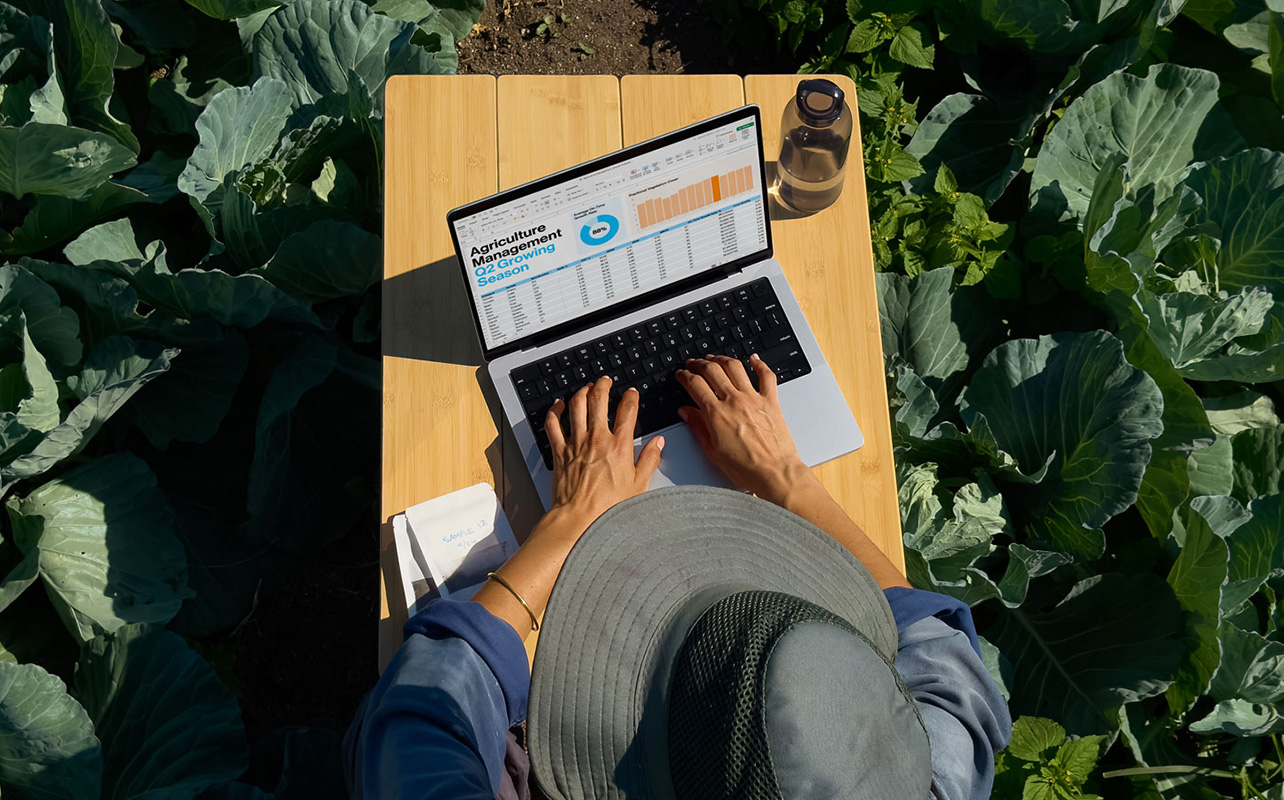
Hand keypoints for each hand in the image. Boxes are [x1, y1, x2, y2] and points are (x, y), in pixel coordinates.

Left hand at [546, 376, 664, 528]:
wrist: (579, 519)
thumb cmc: (607, 508)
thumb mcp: (639, 485)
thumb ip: (650, 460)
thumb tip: (658, 444)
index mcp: (619, 446)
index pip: (628, 411)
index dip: (631, 397)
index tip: (631, 393)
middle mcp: (597, 439)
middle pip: (599, 400)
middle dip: (604, 385)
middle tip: (606, 381)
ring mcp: (576, 443)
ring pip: (576, 406)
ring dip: (582, 392)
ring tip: (586, 387)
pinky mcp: (560, 451)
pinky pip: (553, 424)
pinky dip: (554, 411)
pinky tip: (558, 405)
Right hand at [675, 354, 811, 502]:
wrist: (774, 473)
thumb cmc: (746, 468)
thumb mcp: (712, 451)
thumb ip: (697, 427)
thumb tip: (686, 412)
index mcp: (716, 414)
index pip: (695, 384)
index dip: (685, 376)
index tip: (682, 375)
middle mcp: (734, 401)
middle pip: (712, 370)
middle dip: (699, 364)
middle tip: (694, 363)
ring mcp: (753, 398)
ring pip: (735, 367)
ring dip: (722, 359)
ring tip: (714, 358)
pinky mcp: (771, 401)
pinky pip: (766, 375)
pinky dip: (759, 364)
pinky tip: (753, 359)